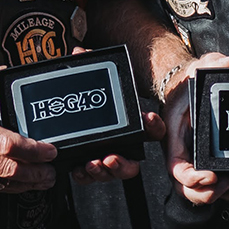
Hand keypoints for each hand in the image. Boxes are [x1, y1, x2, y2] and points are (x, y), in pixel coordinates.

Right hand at [0, 65, 58, 193]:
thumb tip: (1, 70)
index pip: (9, 144)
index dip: (34, 150)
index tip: (50, 149)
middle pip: (12, 170)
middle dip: (38, 173)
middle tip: (54, 170)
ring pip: (4, 183)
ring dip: (28, 184)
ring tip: (45, 180)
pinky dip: (9, 186)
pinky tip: (21, 183)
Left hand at [66, 44, 164, 183]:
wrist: (75, 110)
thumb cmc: (95, 96)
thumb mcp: (94, 79)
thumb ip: (90, 64)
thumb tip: (80, 52)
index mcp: (131, 124)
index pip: (153, 129)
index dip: (153, 125)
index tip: (148, 119)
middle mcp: (123, 144)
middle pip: (133, 163)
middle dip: (123, 164)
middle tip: (110, 158)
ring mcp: (107, 156)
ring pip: (112, 172)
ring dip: (103, 172)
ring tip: (91, 164)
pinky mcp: (89, 164)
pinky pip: (91, 177)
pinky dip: (84, 176)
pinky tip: (77, 169)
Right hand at [165, 53, 228, 205]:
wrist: (189, 89)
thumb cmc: (188, 85)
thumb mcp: (197, 68)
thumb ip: (212, 63)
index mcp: (175, 140)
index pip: (176, 168)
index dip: (190, 178)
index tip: (209, 176)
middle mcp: (186, 155)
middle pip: (190, 189)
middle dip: (208, 193)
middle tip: (228, 185)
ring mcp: (199, 161)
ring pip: (208, 191)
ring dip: (228, 194)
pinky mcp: (214, 163)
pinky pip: (223, 183)